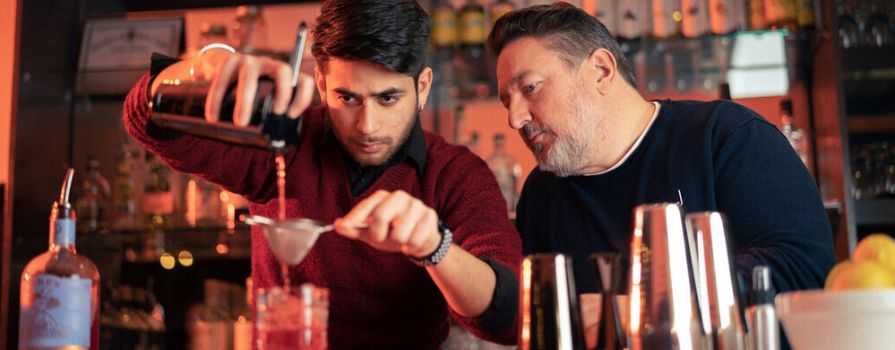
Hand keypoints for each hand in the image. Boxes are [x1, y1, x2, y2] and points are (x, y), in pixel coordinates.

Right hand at [151, 48, 314, 126]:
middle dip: (282, 93)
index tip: (291, 116)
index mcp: (285, 78)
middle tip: (276, 114)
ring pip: (250, 75)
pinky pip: (223, 79)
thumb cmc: (251, 95)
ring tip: (240, 123)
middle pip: (282, 71)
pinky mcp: (229, 61)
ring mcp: (250, 61)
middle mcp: (271, 65)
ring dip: (246, 100)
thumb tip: (274, 148)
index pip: (304, 81)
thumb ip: (272, 118)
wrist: (224, 69)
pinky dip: (216, 99)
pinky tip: (213, 118)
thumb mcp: (266, 102)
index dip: (302, 97)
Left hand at [334, 190, 441, 258]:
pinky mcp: (429, 216)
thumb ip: (355, 229)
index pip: (366, 206)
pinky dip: (411, 246)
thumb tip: (337, 225)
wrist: (422, 239)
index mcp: (383, 197)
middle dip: (378, 234)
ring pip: (400, 232)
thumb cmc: (394, 233)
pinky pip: (415, 239)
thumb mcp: (372, 232)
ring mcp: (416, 205)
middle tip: (380, 239)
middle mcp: (399, 197)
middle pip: (381, 216)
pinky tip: (412, 241)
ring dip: (398, 242)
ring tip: (401, 239)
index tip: (344, 226)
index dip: (354, 217)